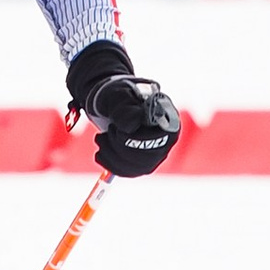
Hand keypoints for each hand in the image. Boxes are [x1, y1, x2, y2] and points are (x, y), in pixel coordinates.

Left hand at [66, 37, 180, 178]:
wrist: (115, 104)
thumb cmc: (120, 97)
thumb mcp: (120, 96)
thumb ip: (125, 108)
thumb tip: (130, 127)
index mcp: (168, 117)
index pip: (160, 138)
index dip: (135, 138)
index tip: (115, 128)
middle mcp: (167, 138)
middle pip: (149, 156)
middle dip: (120, 147)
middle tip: (106, 132)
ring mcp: (157, 153)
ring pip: (138, 167)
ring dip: (112, 156)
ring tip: (100, 139)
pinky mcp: (144, 163)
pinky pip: (130, 172)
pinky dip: (111, 165)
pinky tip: (101, 152)